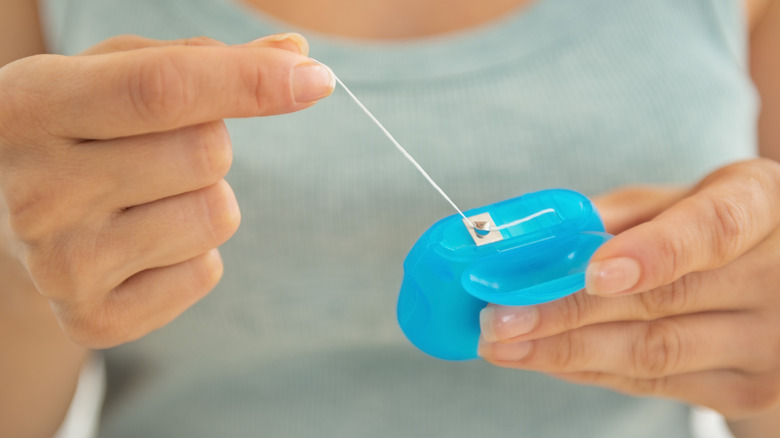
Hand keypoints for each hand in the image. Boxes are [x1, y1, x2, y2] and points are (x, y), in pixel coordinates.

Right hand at [0, 33, 333, 347]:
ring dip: (204, 200)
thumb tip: (297, 55)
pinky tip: (140, 244)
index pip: (161, 91)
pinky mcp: (93, 320)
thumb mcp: (112, 74)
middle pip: (206, 155)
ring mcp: (62, 266)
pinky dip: (194, 254)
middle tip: (155, 152)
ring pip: (216, 216)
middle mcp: (36, 192)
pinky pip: (206, 272)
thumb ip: (200, 60)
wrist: (9, 221)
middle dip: (209, 144)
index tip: (315, 78)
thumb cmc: (78, 130)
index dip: (248, 82)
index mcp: (32, 106)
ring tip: (143, 200)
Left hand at [478, 159, 779, 419]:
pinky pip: (651, 384)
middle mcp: (778, 278)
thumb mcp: (674, 200)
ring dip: (563, 351)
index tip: (591, 272)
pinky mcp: (744, 390)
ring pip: (651, 353)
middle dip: (566, 312)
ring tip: (500, 342)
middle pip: (663, 302)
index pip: (713, 228)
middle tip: (498, 316)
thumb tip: (529, 241)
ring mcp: (768, 345)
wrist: (774, 286)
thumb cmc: (705, 227)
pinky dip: (586, 368)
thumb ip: (612, 216)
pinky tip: (540, 356)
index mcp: (763, 206)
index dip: (652, 252)